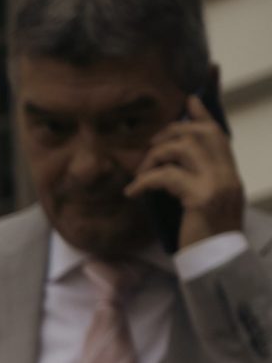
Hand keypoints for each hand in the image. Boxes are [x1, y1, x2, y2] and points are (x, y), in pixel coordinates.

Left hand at [128, 96, 245, 249]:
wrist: (217, 262)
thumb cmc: (204, 236)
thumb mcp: (203, 203)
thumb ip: (197, 180)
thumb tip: (171, 166)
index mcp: (230, 173)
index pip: (219, 134)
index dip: (202, 115)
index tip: (189, 100)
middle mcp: (228, 174)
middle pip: (200, 134)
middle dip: (170, 134)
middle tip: (149, 149)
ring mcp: (217, 184)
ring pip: (183, 148)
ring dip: (155, 157)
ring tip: (140, 176)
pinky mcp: (201, 198)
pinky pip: (167, 176)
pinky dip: (144, 181)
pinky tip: (132, 193)